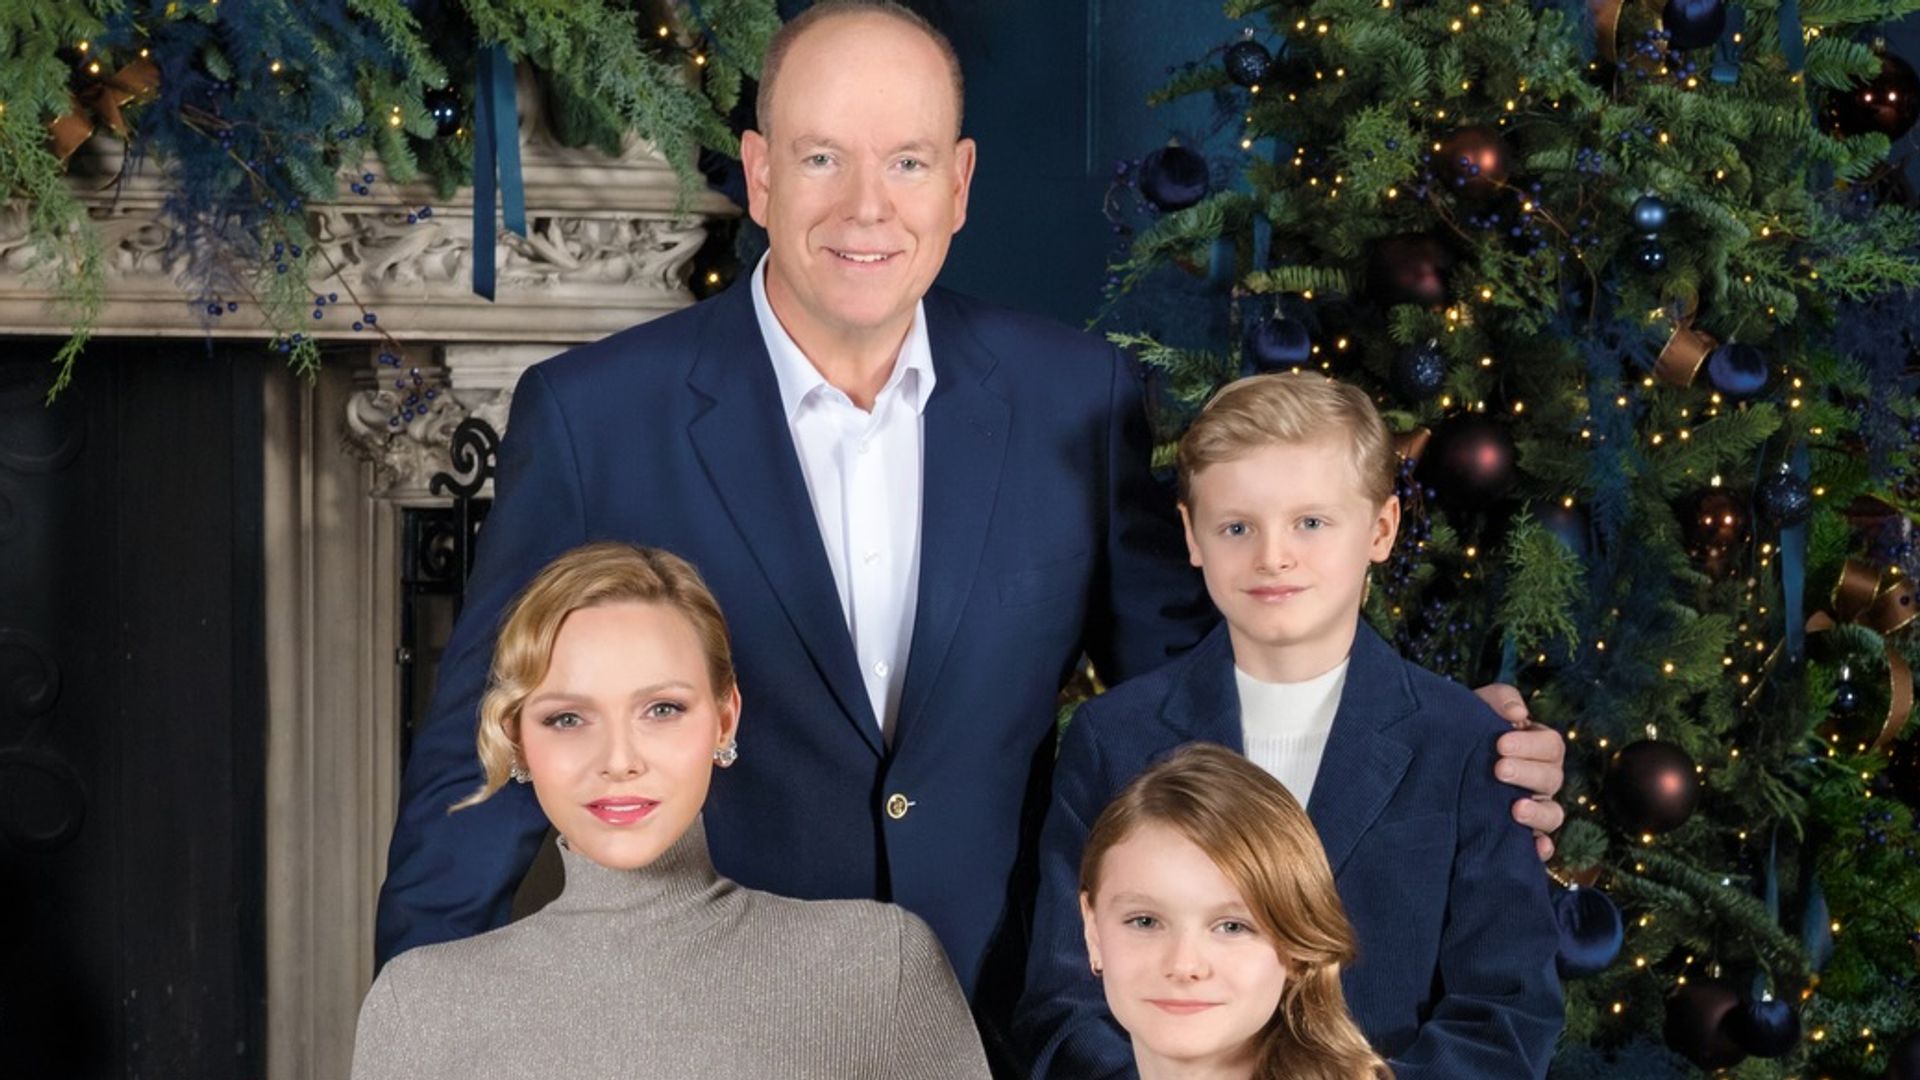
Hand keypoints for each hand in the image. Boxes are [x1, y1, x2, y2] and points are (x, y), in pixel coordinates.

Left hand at [1473, 682, 1565, 861]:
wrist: (1437, 754)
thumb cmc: (1466, 726)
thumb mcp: (1479, 705)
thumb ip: (1501, 700)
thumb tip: (1519, 715)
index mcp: (1537, 747)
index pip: (1551, 746)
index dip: (1530, 745)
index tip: (1500, 743)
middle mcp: (1540, 779)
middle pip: (1552, 778)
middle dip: (1527, 773)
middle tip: (1498, 769)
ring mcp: (1533, 807)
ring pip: (1553, 814)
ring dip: (1538, 812)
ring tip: (1516, 809)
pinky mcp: (1518, 833)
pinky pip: (1539, 846)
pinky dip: (1541, 849)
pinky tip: (1534, 848)